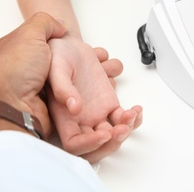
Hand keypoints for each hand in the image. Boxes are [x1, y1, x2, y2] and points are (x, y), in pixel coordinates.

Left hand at [0, 12, 65, 136]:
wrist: (10, 108)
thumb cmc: (14, 69)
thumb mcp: (31, 32)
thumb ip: (46, 23)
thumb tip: (60, 28)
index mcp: (6, 51)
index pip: (31, 41)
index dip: (49, 39)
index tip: (64, 39)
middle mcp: (13, 72)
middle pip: (46, 62)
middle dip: (60, 63)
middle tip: (74, 60)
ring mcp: (24, 92)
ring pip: (54, 82)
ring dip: (65, 82)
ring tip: (79, 77)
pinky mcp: (36, 108)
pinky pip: (58, 101)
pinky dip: (66, 98)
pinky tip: (74, 93)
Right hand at [47, 35, 142, 162]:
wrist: (70, 46)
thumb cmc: (58, 56)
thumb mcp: (56, 68)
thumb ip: (63, 88)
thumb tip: (74, 108)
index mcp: (64, 116)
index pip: (73, 144)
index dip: (88, 145)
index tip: (103, 133)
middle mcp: (80, 120)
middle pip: (96, 147)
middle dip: (111, 143)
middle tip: (122, 129)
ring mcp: (96, 113)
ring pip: (113, 134)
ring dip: (125, 130)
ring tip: (131, 114)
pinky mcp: (109, 103)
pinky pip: (122, 118)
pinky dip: (133, 118)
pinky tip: (137, 109)